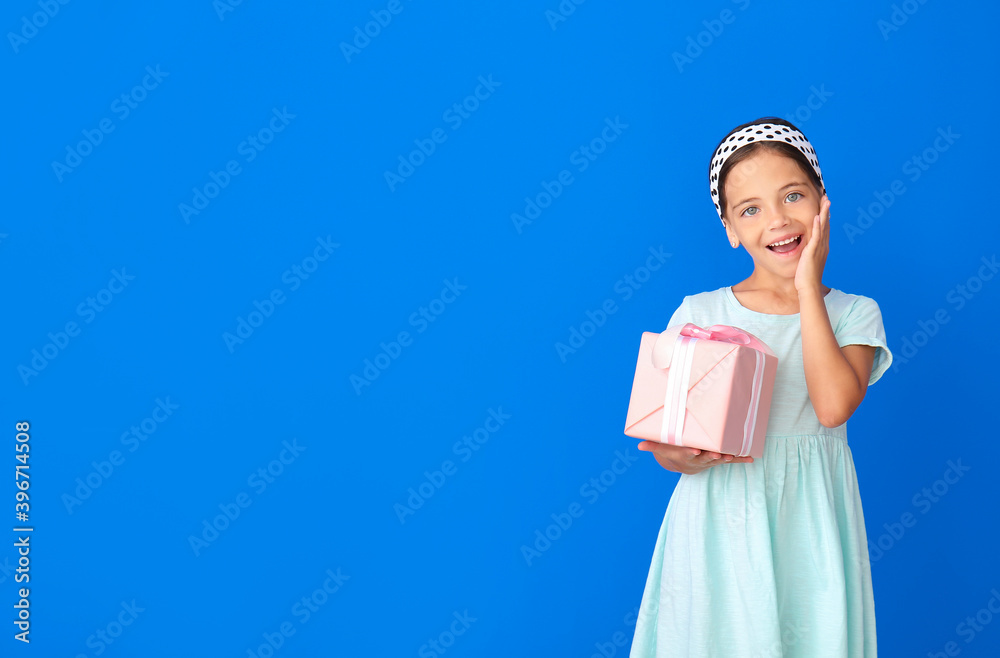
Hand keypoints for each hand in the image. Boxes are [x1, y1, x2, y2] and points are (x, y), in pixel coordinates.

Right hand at [637, 441, 752, 474]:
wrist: (685, 464)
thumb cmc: (674, 452)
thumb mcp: (663, 449)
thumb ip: (652, 446)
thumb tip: (638, 445)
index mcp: (687, 455)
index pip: (689, 454)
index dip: (692, 453)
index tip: (695, 450)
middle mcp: (700, 459)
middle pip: (706, 457)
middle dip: (712, 455)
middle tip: (716, 453)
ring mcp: (711, 460)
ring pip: (720, 459)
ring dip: (727, 457)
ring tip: (733, 455)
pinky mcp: (719, 459)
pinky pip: (732, 460)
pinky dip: (741, 459)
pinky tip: (751, 458)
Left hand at [794, 194, 829, 293]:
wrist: (808, 288)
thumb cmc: (806, 279)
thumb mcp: (807, 264)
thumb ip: (807, 256)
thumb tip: (804, 254)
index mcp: (821, 249)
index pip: (824, 230)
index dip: (824, 218)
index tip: (824, 207)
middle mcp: (823, 247)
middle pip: (826, 225)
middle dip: (826, 211)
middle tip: (827, 199)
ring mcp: (819, 249)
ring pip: (823, 227)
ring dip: (824, 213)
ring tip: (825, 201)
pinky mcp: (812, 252)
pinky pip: (816, 236)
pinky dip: (818, 226)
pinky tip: (818, 216)